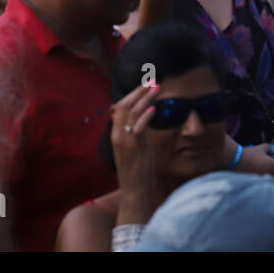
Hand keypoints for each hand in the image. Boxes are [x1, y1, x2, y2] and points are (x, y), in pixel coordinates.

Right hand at [109, 83, 161, 211]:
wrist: (134, 191)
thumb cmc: (137, 169)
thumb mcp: (134, 147)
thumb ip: (135, 132)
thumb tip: (140, 118)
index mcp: (116, 133)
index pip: (120, 106)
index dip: (133, 93)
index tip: (146, 84)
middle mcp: (117, 135)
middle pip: (124, 105)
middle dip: (139, 91)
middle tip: (153, 81)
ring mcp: (124, 141)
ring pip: (131, 113)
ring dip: (145, 98)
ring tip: (157, 89)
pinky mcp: (134, 148)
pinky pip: (138, 128)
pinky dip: (145, 116)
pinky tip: (154, 108)